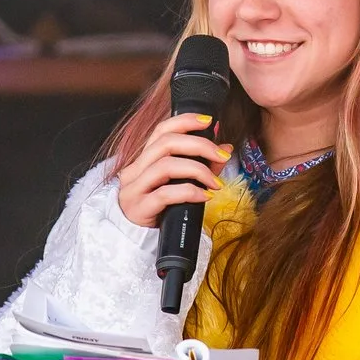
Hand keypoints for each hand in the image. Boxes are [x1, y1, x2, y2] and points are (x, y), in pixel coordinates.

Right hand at [115, 112, 230, 228]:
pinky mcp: (139, 208)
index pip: (161, 130)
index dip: (185, 121)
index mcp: (144, 159)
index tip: (209, 121)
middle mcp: (135, 170)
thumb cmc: (159, 208)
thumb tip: (225, 146)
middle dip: (200, 145)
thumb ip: (202, 164)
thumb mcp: (180, 183)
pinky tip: (205, 196)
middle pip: (166, 143)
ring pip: (166, 166)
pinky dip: (189, 192)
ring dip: (198, 170)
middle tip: (223, 155)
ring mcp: (134, 189)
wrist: (134, 238)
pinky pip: (165, 194)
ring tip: (216, 182)